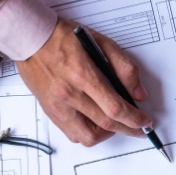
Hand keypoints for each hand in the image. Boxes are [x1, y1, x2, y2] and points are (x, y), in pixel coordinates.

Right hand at [17, 18, 151, 146]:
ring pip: (87, 137)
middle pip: (105, 125)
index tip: (145, 121)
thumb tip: (138, 93)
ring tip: (114, 125)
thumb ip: (123, 67)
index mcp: (82, 75)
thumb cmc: (62, 37)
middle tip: (139, 129)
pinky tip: (95, 122)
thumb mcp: (100, 42)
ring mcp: (58, 106)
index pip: (115, 107)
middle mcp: (69, 94)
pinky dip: (88, 133)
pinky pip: (73, 134)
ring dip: (106, 135)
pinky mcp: (51, 112)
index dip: (134, 118)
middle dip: (128, 129)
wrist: (30, 38)